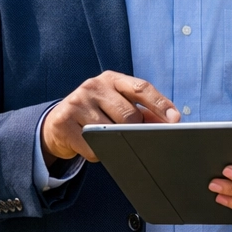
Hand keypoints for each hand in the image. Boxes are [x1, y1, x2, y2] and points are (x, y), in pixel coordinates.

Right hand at [40, 71, 179, 165]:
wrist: (57, 123)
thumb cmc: (96, 114)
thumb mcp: (116, 105)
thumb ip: (142, 111)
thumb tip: (169, 123)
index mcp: (111, 79)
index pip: (141, 88)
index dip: (160, 104)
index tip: (175, 120)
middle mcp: (93, 86)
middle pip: (128, 115)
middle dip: (135, 131)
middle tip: (132, 138)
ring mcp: (77, 102)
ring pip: (110, 132)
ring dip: (113, 143)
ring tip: (106, 139)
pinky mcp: (64, 121)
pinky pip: (92, 147)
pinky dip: (96, 153)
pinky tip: (90, 145)